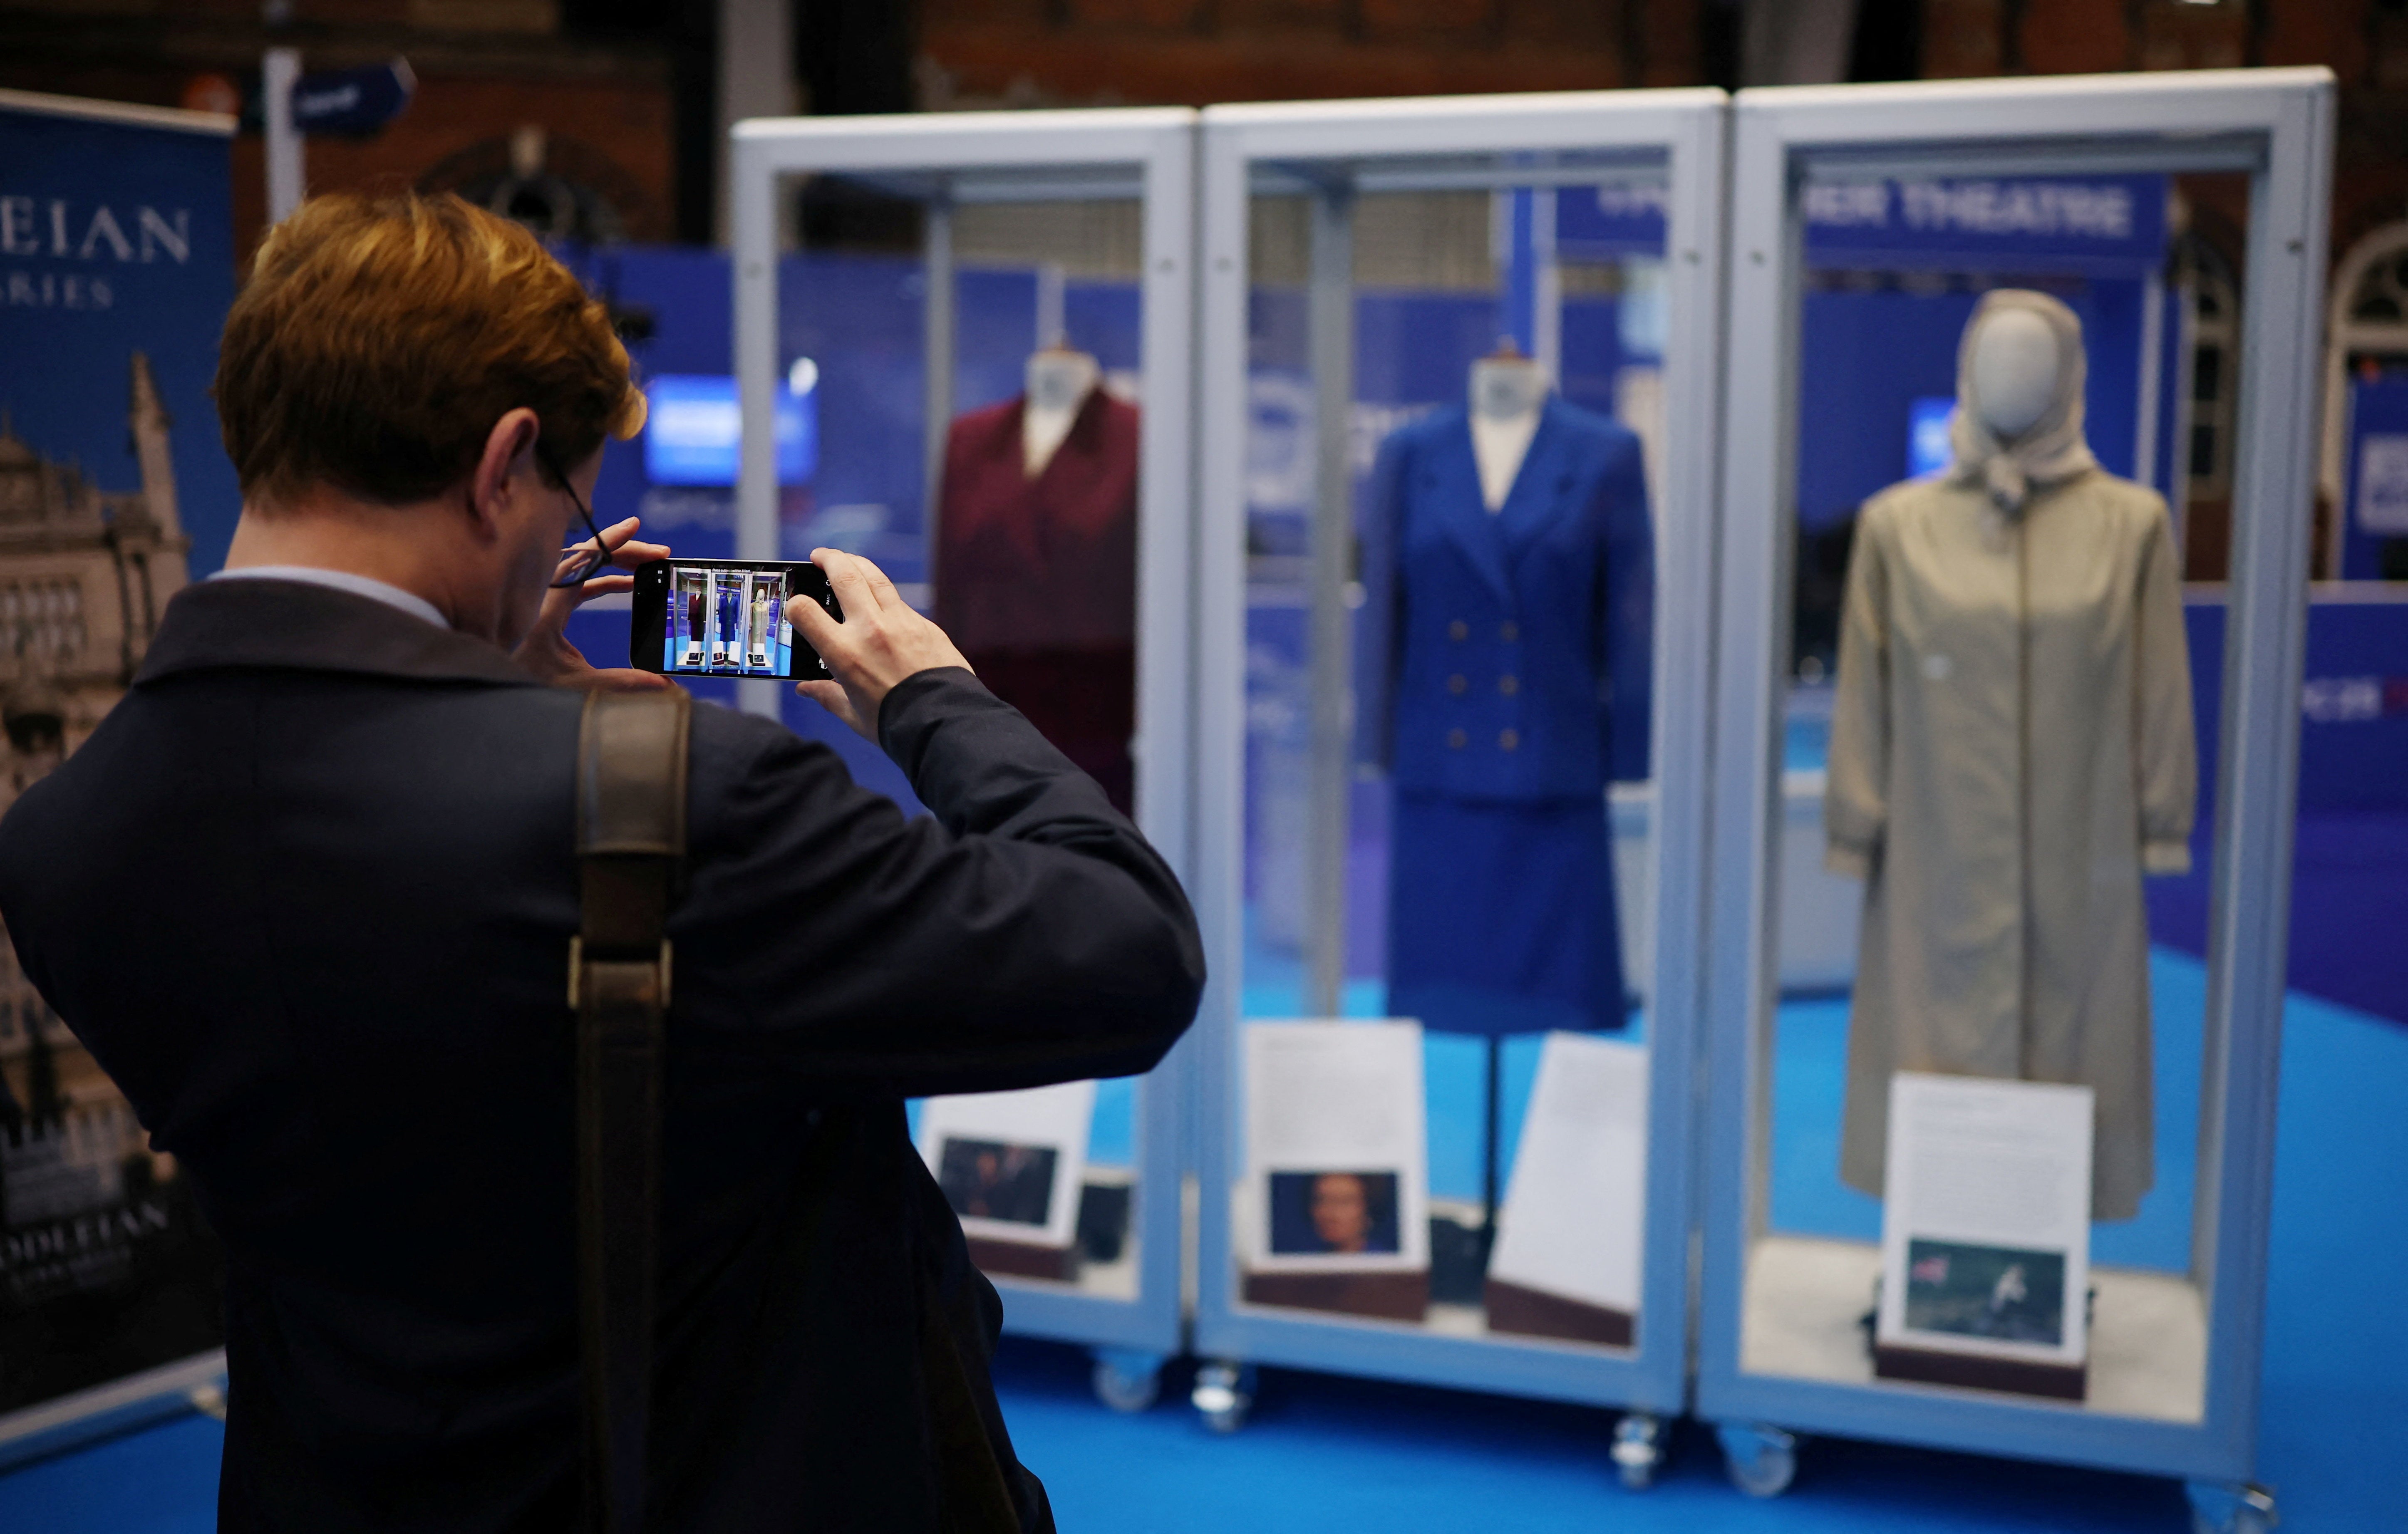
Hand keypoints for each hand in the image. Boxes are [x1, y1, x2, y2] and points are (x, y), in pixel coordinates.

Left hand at [514, 516, 674, 690]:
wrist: (487, 671)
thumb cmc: (519, 673)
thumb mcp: (572, 680)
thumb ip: (618, 681)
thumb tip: (662, 685)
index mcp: (552, 597)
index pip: (587, 557)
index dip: (612, 539)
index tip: (635, 525)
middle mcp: (550, 586)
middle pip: (593, 555)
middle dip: (628, 551)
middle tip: (660, 555)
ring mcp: (550, 590)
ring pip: (589, 564)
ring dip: (620, 563)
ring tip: (651, 566)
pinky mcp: (552, 598)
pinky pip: (584, 579)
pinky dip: (608, 578)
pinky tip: (630, 585)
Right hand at [788, 548, 970, 738]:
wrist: (946, 724)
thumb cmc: (896, 726)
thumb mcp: (853, 714)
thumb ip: (827, 696)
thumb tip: (806, 689)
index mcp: (845, 653)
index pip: (805, 611)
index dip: (794, 604)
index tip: (796, 606)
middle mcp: (870, 630)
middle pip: (844, 575)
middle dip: (828, 559)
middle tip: (820, 556)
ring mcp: (901, 622)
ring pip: (875, 578)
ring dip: (857, 564)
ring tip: (847, 561)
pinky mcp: (925, 625)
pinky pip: (899, 602)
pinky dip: (885, 595)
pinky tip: (880, 600)